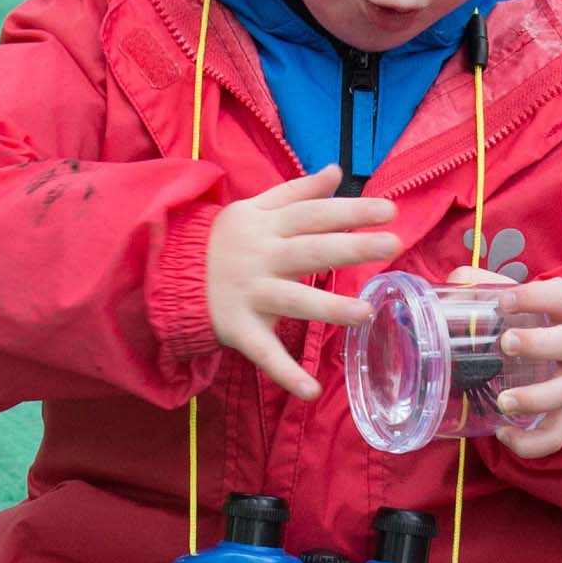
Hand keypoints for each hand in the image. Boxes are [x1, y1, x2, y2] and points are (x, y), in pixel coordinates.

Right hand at [207, 167, 402, 398]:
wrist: (168, 273)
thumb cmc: (223, 240)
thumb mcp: (255, 208)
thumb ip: (297, 193)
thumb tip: (336, 172)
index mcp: (268, 227)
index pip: (314, 215)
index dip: (351, 211)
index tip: (389, 211)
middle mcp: (262, 258)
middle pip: (310, 251)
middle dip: (351, 247)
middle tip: (393, 245)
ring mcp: (251, 295)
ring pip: (293, 301)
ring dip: (328, 308)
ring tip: (366, 313)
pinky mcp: (240, 329)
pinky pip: (264, 353)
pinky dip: (286, 373)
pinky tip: (310, 391)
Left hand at [451, 265, 561, 458]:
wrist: (540, 369)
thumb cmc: (516, 329)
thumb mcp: (500, 307)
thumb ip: (477, 289)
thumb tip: (456, 282)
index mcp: (559, 314)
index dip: (540, 296)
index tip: (506, 300)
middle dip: (541, 343)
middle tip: (505, 344)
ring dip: (537, 396)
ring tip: (503, 401)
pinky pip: (557, 434)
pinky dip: (533, 441)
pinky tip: (503, 434)